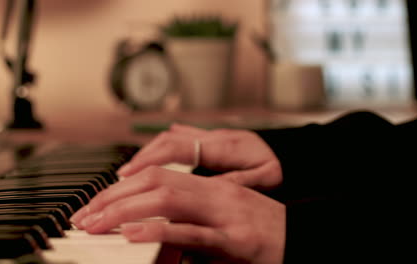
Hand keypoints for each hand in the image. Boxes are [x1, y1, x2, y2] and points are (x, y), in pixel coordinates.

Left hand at [71, 166, 285, 263]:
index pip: (157, 175)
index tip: (95, 203)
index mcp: (211, 186)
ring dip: (125, 211)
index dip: (121, 187)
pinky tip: (133, 233)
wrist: (306, 236)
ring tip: (95, 225)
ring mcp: (226, 214)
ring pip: (168, 200)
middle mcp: (215, 194)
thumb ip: (191, 212)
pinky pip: (193, 231)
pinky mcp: (236, 239)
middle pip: (155, 183)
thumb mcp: (224, 215)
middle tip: (83, 217)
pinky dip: (160, 229)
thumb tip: (156, 222)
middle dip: (113, 198)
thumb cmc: (265, 229)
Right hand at [117, 123, 282, 190]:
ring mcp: (214, 136)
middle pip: (167, 140)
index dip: (149, 160)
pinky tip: (153, 157)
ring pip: (172, 138)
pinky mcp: (216, 140)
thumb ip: (234, 181)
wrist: (297, 154)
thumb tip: (204, 188)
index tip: (128, 175)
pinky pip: (184, 138)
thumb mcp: (264, 179)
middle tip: (119, 178)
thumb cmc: (283, 168)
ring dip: (148, 154)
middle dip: (140, 158)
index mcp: (225, 146)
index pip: (177, 148)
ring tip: (130, 174)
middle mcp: (216, 137)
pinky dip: (164, 148)